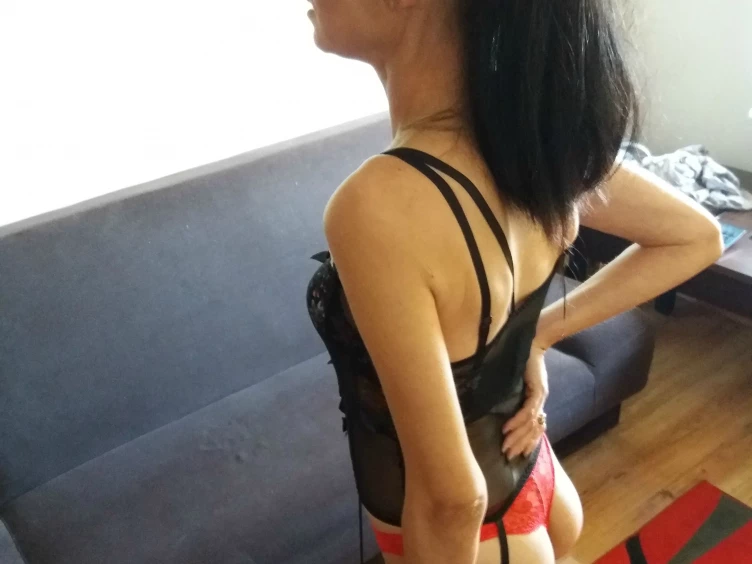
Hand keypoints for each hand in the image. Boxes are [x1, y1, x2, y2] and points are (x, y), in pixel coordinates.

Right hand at [501, 344, 548, 459]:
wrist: (533, 343)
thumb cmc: (523, 360)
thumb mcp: (520, 381)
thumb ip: (516, 394)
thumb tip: (503, 405)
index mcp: (537, 401)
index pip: (535, 427)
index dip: (528, 441)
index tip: (519, 453)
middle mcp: (541, 402)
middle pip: (532, 430)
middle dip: (519, 444)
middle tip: (508, 455)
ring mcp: (540, 397)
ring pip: (529, 424)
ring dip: (516, 437)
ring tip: (505, 446)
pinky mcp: (537, 391)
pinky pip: (526, 411)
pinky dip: (516, 421)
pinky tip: (507, 429)